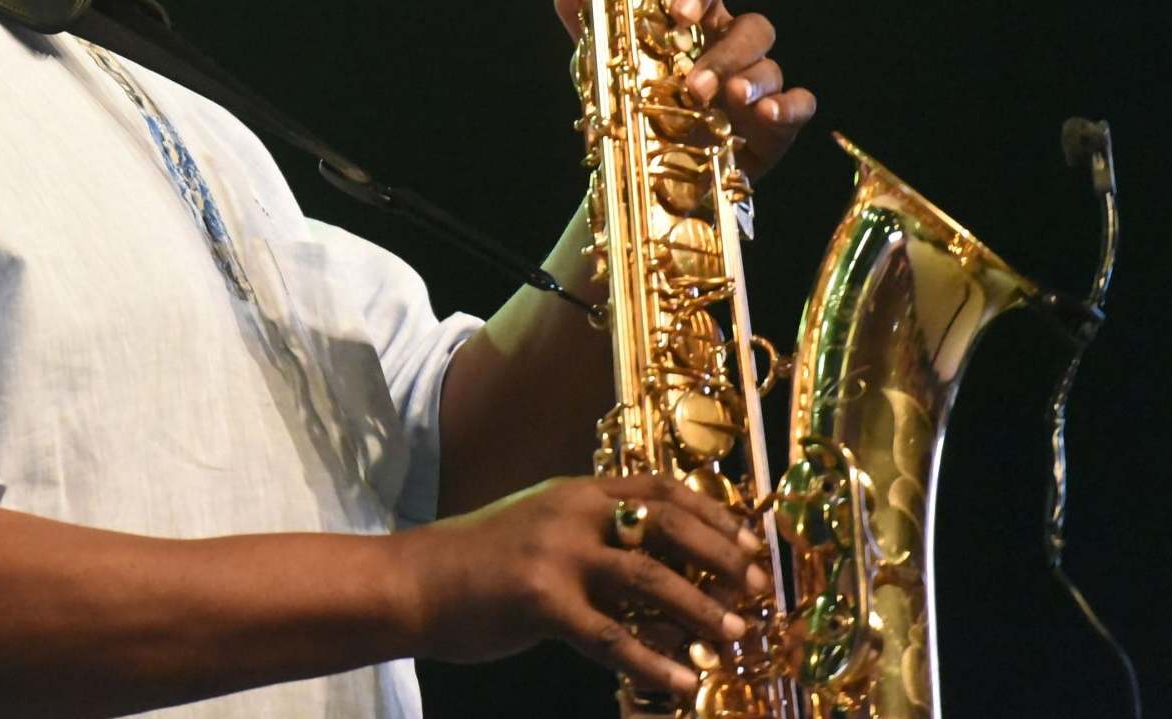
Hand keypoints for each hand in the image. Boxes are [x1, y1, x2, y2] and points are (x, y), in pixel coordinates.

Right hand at [397, 474, 771, 697]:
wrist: (412, 582)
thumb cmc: (477, 564)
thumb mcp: (539, 531)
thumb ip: (591, 541)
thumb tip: (656, 576)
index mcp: (576, 492)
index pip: (659, 489)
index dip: (712, 514)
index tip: (750, 543)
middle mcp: (572, 512)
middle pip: (666, 523)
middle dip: (721, 556)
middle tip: (758, 589)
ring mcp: (556, 554)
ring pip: (649, 578)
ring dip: (700, 608)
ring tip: (734, 636)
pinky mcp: (541, 600)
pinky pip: (611, 636)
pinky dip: (651, 662)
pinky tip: (680, 682)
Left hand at [553, 0, 815, 179]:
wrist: (654, 174)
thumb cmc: (640, 107)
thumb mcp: (610, 70)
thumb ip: (593, 32)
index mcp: (697, 18)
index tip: (679, 10)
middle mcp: (732, 43)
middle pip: (750, 24)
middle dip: (723, 50)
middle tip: (693, 81)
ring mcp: (759, 81)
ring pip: (770, 62)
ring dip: (749, 78)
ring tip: (722, 99)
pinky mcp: (779, 119)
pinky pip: (801, 101)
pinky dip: (789, 104)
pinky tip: (767, 114)